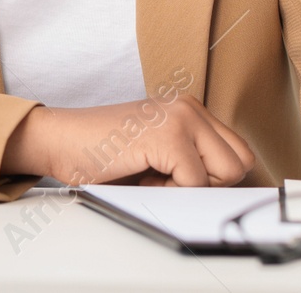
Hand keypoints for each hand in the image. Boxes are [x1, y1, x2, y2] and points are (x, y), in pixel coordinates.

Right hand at [1, 96, 255, 186]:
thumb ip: (193, 158)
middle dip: (209, 184)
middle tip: (167, 179)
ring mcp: (181, 118)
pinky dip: (171, 192)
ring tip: (155, 176)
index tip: (179, 180)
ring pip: (226, 172)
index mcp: (190, 109)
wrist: (60, 140)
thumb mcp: (158, 151)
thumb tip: (227, 189)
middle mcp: (190, 107)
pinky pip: (196, 183)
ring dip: (191, 187)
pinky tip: (143, 177)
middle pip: (240, 162)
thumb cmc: (102, 152)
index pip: (237, 153)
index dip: (213, 179)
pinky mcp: (169, 135)